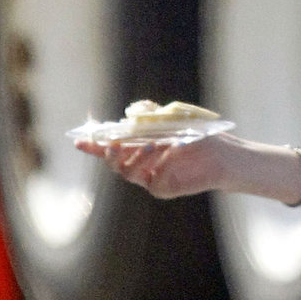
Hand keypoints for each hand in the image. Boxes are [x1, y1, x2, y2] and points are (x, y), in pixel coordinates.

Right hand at [75, 131, 238, 198]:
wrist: (222, 155)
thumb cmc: (197, 136)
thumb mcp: (171, 120)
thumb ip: (150, 115)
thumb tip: (131, 111)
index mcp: (137, 147)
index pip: (111, 147)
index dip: (93, 146)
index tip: (78, 141)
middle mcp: (140, 164)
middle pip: (115, 163)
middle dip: (111, 153)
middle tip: (114, 143)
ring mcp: (150, 177)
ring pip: (128, 173)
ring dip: (134, 158)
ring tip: (150, 145)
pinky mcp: (164, 188)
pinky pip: (153, 180)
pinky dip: (161, 165)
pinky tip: (171, 153)